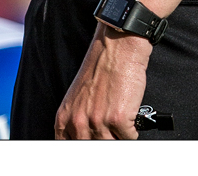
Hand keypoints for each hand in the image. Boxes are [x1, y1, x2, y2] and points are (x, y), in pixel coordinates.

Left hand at [54, 24, 150, 139]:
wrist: (117, 48)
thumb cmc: (101, 70)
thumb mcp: (79, 98)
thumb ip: (78, 122)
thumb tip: (85, 142)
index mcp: (65, 118)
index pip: (67, 149)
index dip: (81, 148)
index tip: (91, 142)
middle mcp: (78, 122)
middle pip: (91, 150)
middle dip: (104, 141)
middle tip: (111, 131)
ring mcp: (97, 122)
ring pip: (112, 146)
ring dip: (119, 136)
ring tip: (120, 120)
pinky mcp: (117, 120)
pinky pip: (129, 139)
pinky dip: (132, 130)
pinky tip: (129, 115)